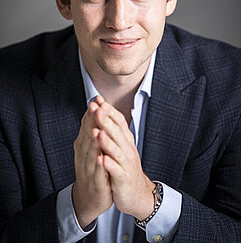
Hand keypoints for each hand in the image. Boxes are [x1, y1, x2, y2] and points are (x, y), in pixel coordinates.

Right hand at [72, 97, 112, 228]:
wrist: (89, 198)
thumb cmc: (92, 169)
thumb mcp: (90, 148)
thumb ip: (91, 131)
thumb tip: (94, 110)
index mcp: (84, 145)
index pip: (87, 126)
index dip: (91, 113)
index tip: (96, 98)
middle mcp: (84, 155)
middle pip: (87, 135)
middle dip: (91, 121)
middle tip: (94, 106)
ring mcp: (88, 169)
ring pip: (91, 153)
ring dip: (93, 141)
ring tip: (96, 129)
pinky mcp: (96, 183)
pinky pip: (97, 173)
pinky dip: (99, 166)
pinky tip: (101, 158)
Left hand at [94, 99, 154, 220]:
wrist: (137, 193)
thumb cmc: (125, 167)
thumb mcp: (120, 146)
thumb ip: (113, 130)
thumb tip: (103, 110)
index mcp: (125, 140)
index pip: (118, 121)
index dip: (109, 110)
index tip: (98, 99)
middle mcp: (127, 149)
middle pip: (117, 132)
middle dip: (106, 120)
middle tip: (97, 109)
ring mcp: (126, 164)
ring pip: (117, 150)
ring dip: (107, 141)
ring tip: (98, 132)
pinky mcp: (123, 179)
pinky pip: (116, 171)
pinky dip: (110, 165)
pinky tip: (102, 159)